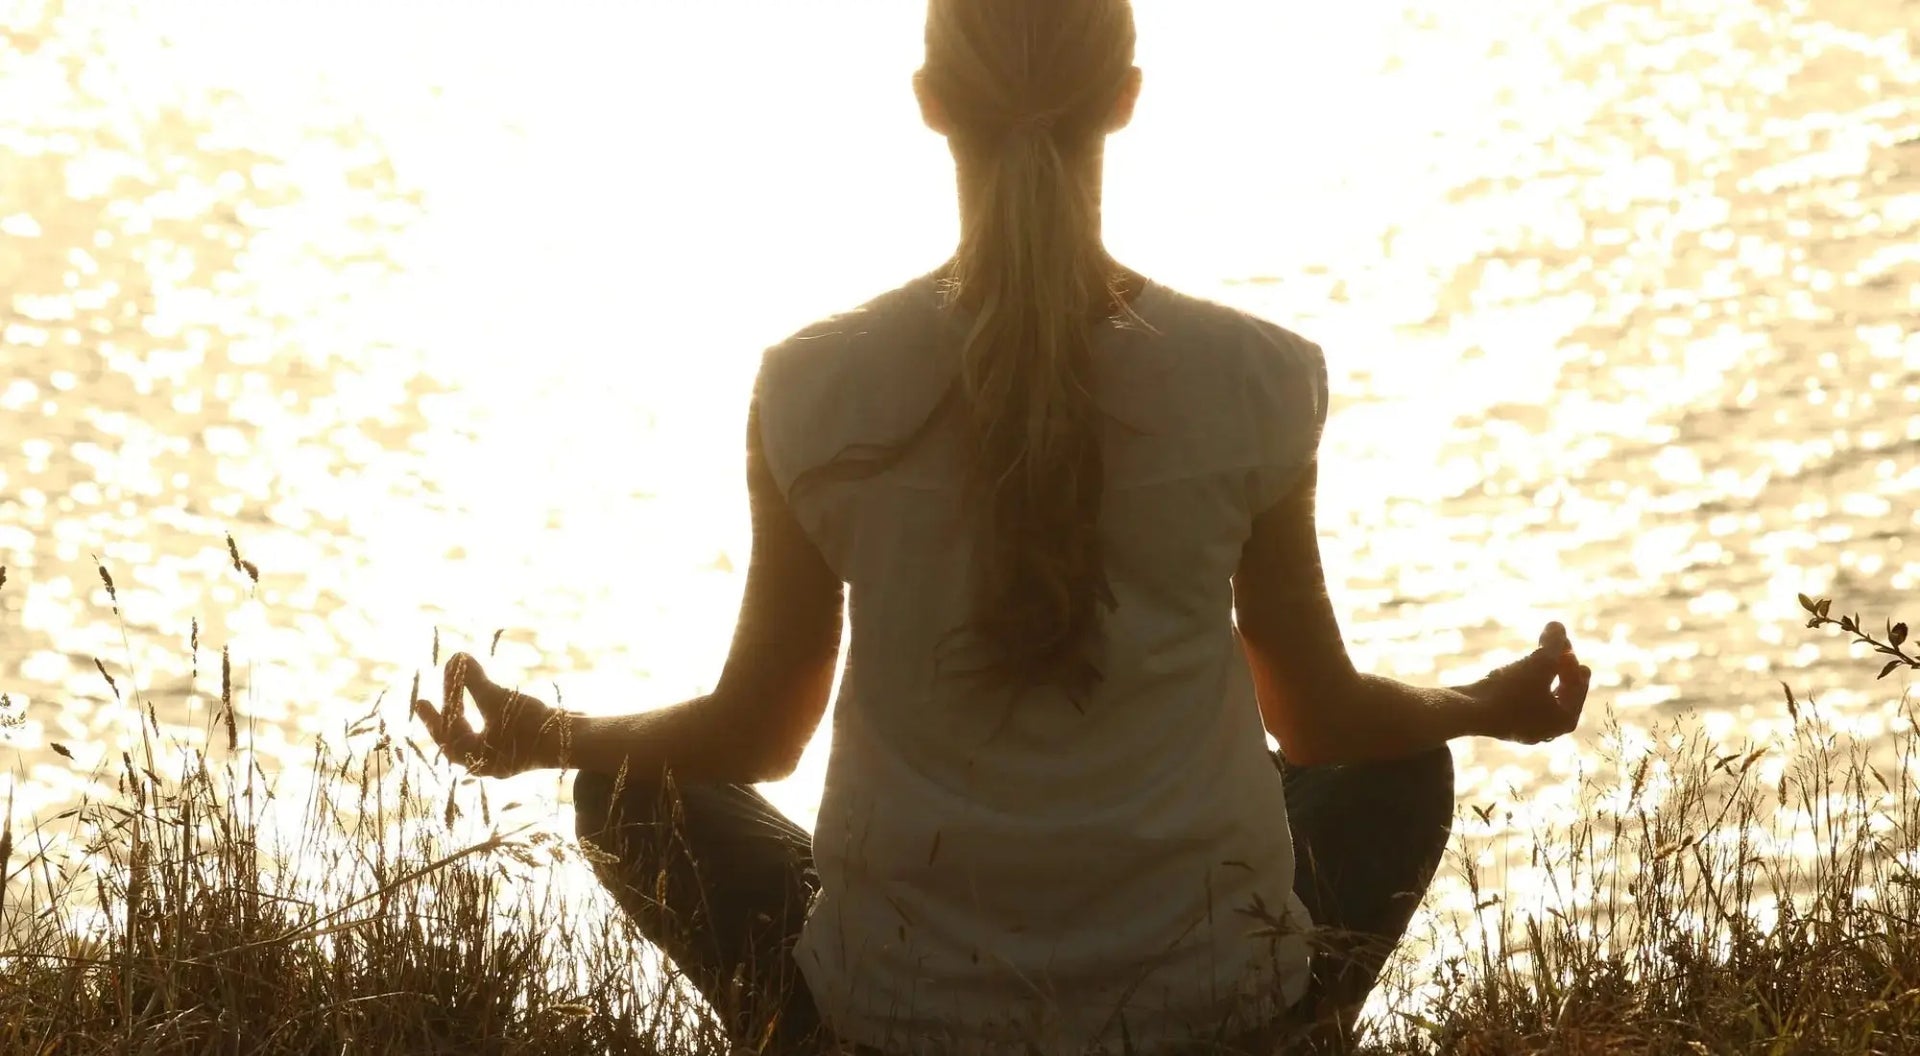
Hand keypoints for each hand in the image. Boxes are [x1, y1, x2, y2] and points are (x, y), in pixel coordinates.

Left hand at [412, 653, 570, 777]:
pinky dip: (486, 716)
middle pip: (460, 739)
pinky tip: (488, 700)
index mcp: (476, 760)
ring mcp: (506, 757)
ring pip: (477, 736)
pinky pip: (494, 732)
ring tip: (457, 698)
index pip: (448, 736)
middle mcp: (489, 763)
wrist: (573, 740)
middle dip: (448, 715)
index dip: (433, 717)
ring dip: (466, 715)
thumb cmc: (531, 725)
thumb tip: (455, 657)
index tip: (421, 700)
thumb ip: (473, 680)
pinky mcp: (522, 748)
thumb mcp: (498, 699)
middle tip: (425, 702)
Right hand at [1463, 622, 1590, 744]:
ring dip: (1541, 673)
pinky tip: (1513, 671)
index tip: (1562, 639)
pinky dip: (1523, 683)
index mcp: (1565, 720)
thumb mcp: (1539, 662)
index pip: (1578, 684)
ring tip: (1535, 655)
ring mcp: (1525, 729)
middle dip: (1560, 666)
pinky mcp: (1504, 723)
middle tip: (1558, 645)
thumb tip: (1558, 625)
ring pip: (1541, 696)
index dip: (1571, 658)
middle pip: (1561, 692)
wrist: (1467, 712)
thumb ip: (1554, 643)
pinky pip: (1522, 700)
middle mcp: (1548, 730)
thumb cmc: (1511, 690)